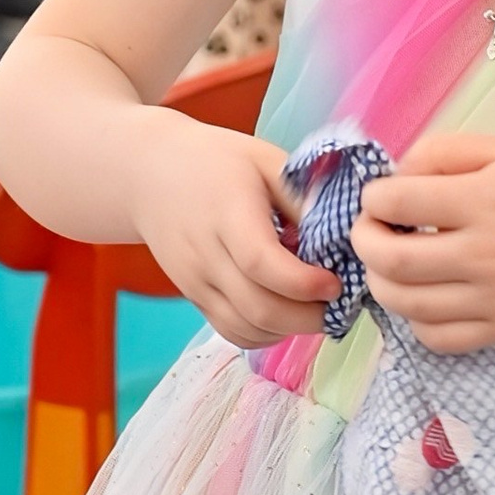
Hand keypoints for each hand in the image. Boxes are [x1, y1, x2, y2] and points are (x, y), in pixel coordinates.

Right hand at [128, 113, 334, 348]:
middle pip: (257, 307)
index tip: (336, 283)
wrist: (149, 174)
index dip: (304, 283)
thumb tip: (345, 232)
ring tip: (318, 308)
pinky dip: (265, 334)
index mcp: (226, 212)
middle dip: (308, 317)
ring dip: (290, 330)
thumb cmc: (216, 162)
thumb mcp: (264, 160)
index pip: (261, 262)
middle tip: (339, 303)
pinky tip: (287, 314)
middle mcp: (204, 254)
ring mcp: (194, 281)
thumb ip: (302, 196)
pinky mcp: (193, 297)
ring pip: (246, 328)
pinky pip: (231, 331)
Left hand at [353, 132, 494, 355]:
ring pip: (406, 304)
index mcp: (485, 201)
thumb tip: (391, 178)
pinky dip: (414, 320)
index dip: (373, 198)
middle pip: (393, 261)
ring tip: (388, 263)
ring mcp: (494, 299)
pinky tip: (421, 297)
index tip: (379, 196)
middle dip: (363, 242)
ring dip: (380, 282)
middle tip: (369, 230)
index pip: (398, 203)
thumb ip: (440, 152)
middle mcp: (486, 254)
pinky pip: (436, 338)